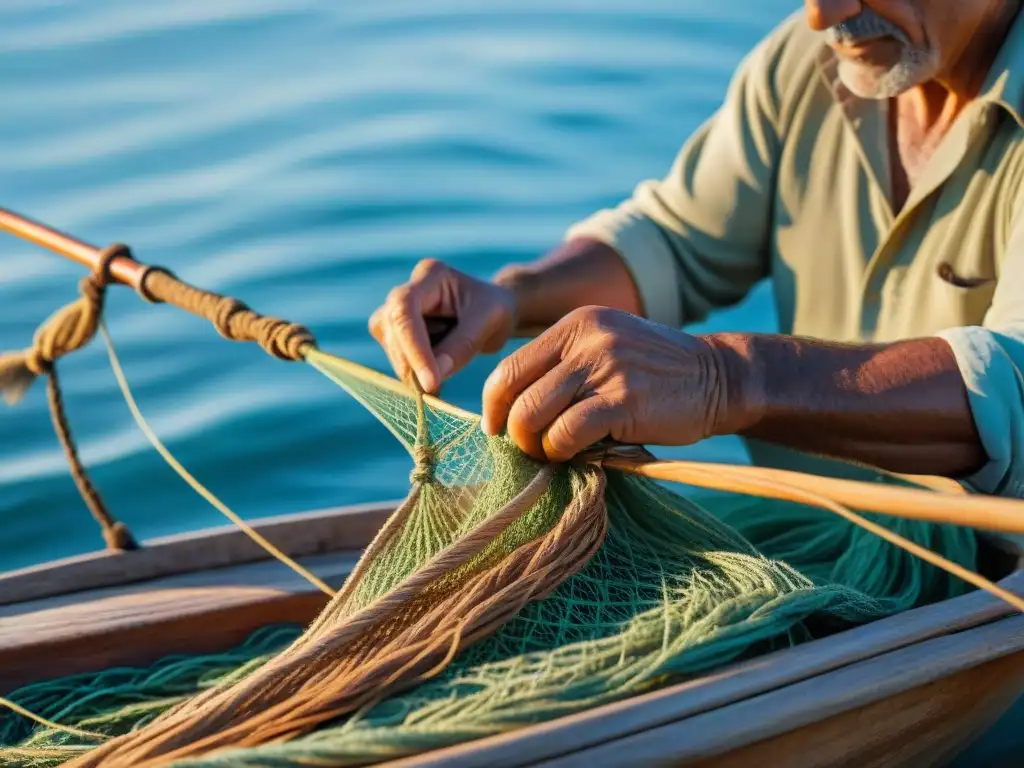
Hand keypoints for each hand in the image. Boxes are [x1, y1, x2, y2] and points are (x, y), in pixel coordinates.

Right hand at [369, 259, 517, 392]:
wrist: (492, 312)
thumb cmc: (494, 310)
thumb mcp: (489, 323)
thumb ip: (462, 346)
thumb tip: (432, 378)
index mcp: (431, 275)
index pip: (405, 309)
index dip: (413, 347)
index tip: (430, 381)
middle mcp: (408, 289)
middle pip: (392, 327)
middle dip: (411, 363)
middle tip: (435, 390)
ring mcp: (397, 310)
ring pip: (389, 343)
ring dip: (411, 369)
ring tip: (439, 382)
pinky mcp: (395, 331)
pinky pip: (395, 354)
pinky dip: (412, 371)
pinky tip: (433, 377)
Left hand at [481, 306, 751, 460]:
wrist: (720, 377)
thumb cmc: (656, 375)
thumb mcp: (607, 349)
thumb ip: (564, 368)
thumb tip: (511, 413)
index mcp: (575, 325)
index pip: (509, 367)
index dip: (494, 405)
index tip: (498, 429)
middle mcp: (586, 340)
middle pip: (515, 394)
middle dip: (513, 431)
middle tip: (529, 450)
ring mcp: (606, 367)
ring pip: (534, 415)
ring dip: (536, 446)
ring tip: (554, 454)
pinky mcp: (624, 400)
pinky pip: (567, 434)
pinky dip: (562, 452)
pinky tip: (578, 456)